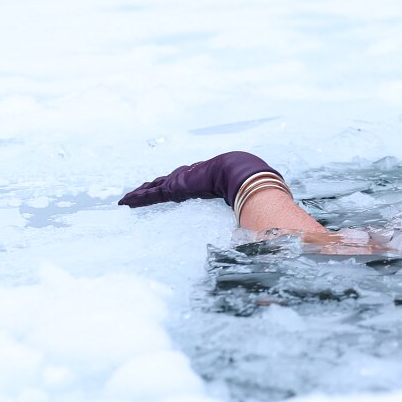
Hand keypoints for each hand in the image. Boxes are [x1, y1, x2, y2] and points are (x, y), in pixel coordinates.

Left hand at [119, 151, 281, 207]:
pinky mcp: (174, 187)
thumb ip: (259, 211)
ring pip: (156, 188)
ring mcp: (182, 180)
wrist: (243, 173)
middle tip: (141, 193)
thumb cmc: (250, 185)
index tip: (172, 190)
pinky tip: (125, 202)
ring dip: (141, 194)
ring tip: (127, 199)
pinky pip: (152, 194)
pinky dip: (138, 198)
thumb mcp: (252, 200)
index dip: (178, 188)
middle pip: (168, 183)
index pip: (188, 184)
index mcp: (207, 181)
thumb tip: (276, 229)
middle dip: (155, 187)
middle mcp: (192, 178)